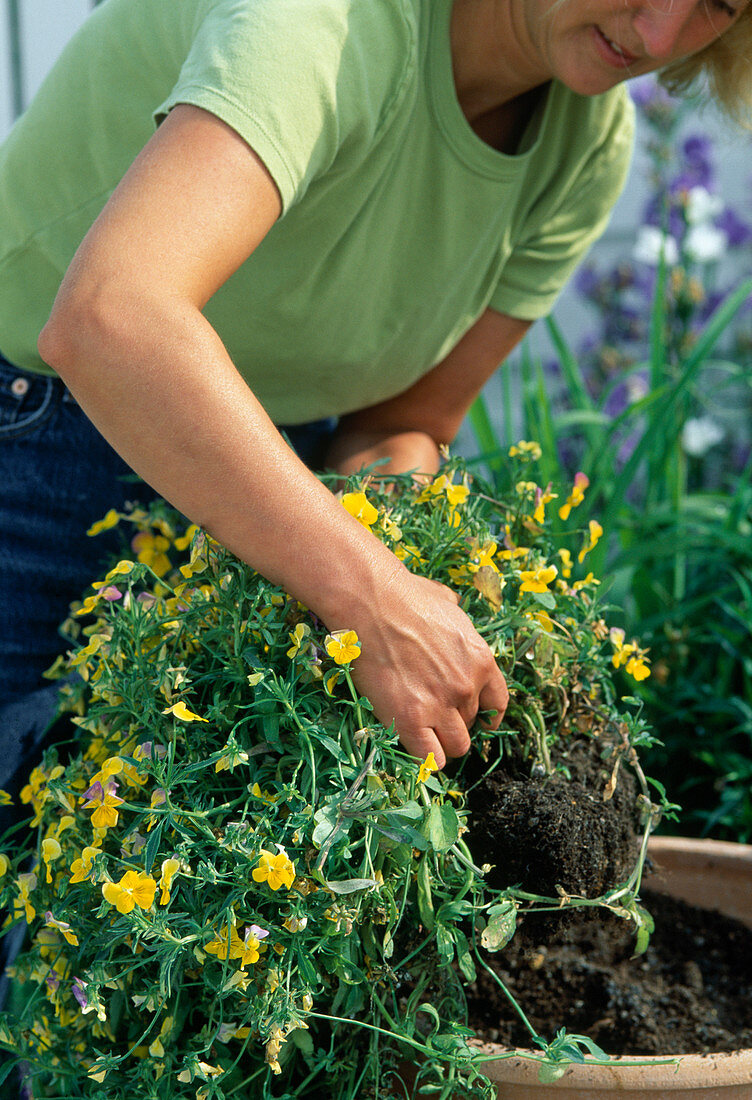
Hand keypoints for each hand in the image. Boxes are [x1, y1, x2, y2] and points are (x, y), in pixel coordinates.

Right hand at [347, 568, 507, 767]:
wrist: (372, 602)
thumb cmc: (404, 596)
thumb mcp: (446, 601)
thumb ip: (456, 616)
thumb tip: (451, 606)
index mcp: (482, 660)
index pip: (496, 705)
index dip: (481, 714)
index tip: (468, 716)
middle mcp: (467, 687)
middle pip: (471, 726)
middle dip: (454, 723)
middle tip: (431, 713)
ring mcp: (440, 706)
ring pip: (456, 748)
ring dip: (441, 743)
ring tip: (421, 730)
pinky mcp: (411, 719)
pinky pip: (429, 759)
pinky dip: (424, 757)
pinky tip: (411, 743)